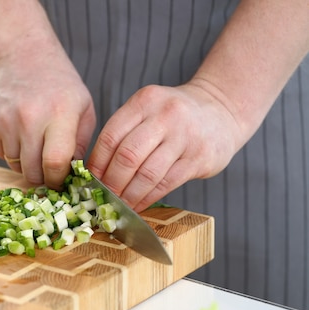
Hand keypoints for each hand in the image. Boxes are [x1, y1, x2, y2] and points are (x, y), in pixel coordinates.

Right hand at [0, 40, 95, 189]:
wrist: (19, 54)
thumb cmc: (58, 83)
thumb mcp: (83, 106)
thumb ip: (80, 143)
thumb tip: (72, 175)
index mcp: (59, 115)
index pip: (55, 164)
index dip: (58, 180)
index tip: (61, 181)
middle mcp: (29, 119)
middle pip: (32, 172)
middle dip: (42, 178)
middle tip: (49, 170)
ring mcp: (4, 122)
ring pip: (15, 166)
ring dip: (26, 164)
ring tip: (35, 146)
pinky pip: (0, 154)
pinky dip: (11, 152)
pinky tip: (19, 134)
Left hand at [87, 81, 244, 212]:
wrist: (222, 111)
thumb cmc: (174, 116)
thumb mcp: (148, 110)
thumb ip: (124, 133)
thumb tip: (93, 172)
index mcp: (144, 102)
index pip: (111, 136)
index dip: (97, 164)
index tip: (88, 182)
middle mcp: (164, 116)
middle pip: (127, 156)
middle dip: (111, 183)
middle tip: (103, 198)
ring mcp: (184, 137)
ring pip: (147, 174)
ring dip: (128, 195)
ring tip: (118, 207)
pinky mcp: (198, 158)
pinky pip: (166, 183)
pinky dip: (147, 198)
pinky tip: (138, 205)